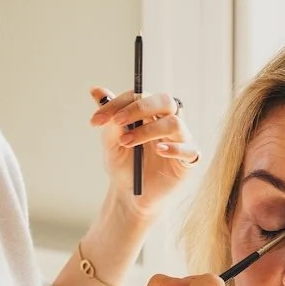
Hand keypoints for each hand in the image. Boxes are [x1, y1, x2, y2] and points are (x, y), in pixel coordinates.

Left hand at [89, 87, 200, 218]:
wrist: (130, 195)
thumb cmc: (123, 166)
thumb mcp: (111, 143)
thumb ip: (110, 120)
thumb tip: (96, 90)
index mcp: (149, 113)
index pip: (139, 96)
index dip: (118, 104)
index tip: (97, 120)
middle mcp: (167, 121)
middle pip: (164, 101)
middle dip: (140, 108)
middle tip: (117, 121)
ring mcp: (180, 139)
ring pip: (174, 123)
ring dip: (148, 131)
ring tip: (127, 142)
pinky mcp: (188, 159)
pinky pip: (188, 149)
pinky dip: (173, 148)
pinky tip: (159, 151)